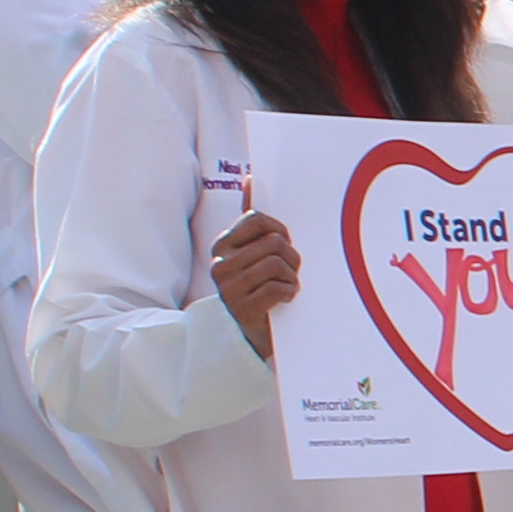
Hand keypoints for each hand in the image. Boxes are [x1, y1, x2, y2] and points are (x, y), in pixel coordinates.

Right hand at [207, 207, 298, 355]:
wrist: (247, 333)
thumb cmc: (255, 286)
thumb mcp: (251, 251)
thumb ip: (250, 220)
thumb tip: (250, 178)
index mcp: (222, 246)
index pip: (256, 218)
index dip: (279, 230)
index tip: (283, 243)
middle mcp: (220, 264)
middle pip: (274, 242)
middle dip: (291, 257)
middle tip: (290, 271)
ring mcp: (229, 287)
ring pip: (278, 264)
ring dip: (292, 277)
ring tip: (287, 285)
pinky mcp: (243, 308)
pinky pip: (279, 288)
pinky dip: (289, 292)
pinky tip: (286, 298)